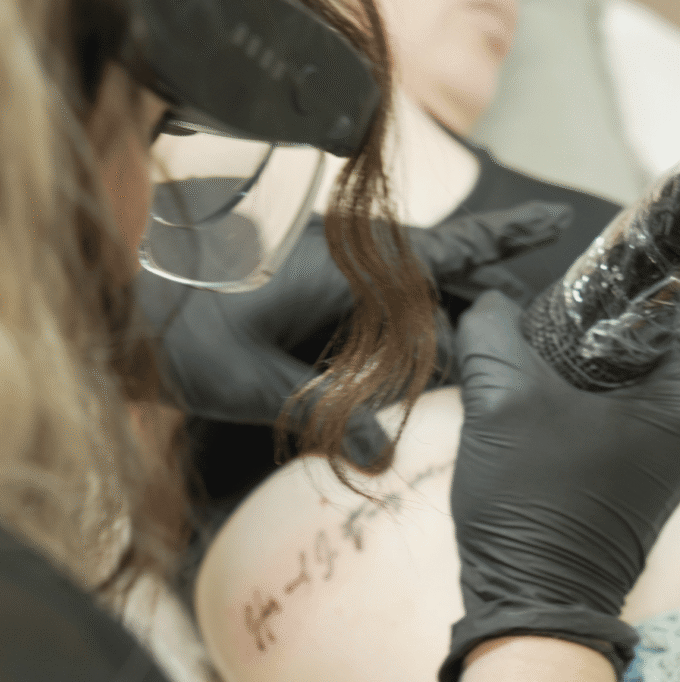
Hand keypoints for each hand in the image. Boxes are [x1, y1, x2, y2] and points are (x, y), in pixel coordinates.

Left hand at [135, 202, 571, 465]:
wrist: (130, 319)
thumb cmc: (186, 342)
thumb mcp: (257, 383)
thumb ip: (327, 414)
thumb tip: (381, 458)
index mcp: (340, 269)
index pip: (439, 250)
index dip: (499, 243)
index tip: (552, 223)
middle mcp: (340, 261)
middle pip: (435, 267)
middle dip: (479, 285)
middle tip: (519, 304)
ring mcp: (325, 271)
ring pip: (406, 284)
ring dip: (441, 305)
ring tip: (473, 328)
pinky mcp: (309, 286)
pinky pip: (375, 298)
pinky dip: (403, 317)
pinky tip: (409, 349)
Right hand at [439, 290, 679, 681]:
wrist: (529, 597)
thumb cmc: (531, 500)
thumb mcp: (502, 399)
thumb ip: (492, 333)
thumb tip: (490, 302)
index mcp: (675, 403)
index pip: (661, 309)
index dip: (612, 286)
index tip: (563, 289)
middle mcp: (678, 424)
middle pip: (637, 340)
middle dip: (585, 324)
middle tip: (535, 325)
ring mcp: (658, 449)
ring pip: (616, 371)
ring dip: (571, 359)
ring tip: (525, 359)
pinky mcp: (630, 467)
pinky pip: (605, 404)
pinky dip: (571, 391)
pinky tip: (530, 397)